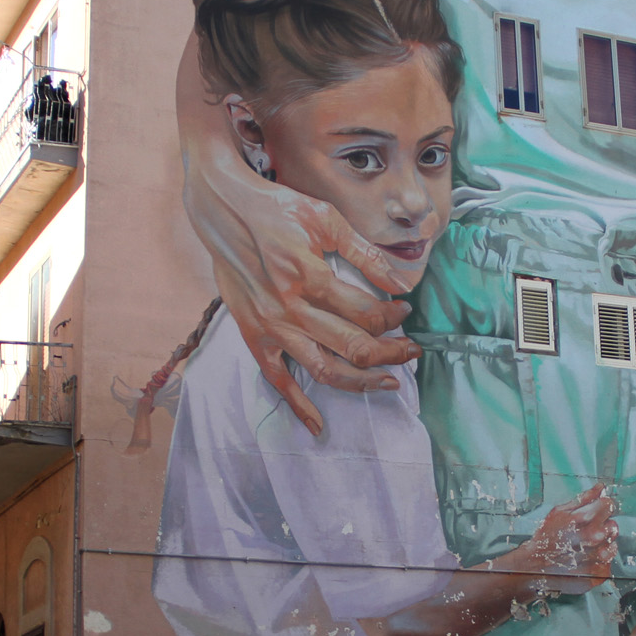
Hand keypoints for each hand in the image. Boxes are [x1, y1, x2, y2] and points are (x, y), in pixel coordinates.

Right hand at [177, 38, 420, 433]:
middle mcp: (290, 309)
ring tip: (389, 382)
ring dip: (362, 381)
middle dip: (391, 353)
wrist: (223, 210)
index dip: (394, 316)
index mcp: (310, 277)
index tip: (404, 310)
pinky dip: (298, 406)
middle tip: (412, 352)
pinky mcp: (253, 336)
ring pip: (325, 370)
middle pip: (354, 347)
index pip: (368, 313)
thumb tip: (400, 281)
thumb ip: (365, 253)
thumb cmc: (277, 209)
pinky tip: (318, 425)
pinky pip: (278, 381)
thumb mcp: (326, 219)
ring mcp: (270, 327)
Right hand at [517, 484, 617, 593]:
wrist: (535, 566)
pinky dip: (599, 559)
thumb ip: (583, 499)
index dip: (601, 507)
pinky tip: (585, 558)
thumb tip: (601, 488)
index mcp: (585, 519)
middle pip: (613, 524)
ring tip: (584, 547)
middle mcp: (595, 537)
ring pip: (612, 542)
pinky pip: (609, 560)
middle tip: (585, 532)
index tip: (594, 512)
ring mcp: (599, 556)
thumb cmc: (545, 538)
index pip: (609, 505)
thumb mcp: (559, 512)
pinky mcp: (600, 572)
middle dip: (602, 526)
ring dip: (602, 543)